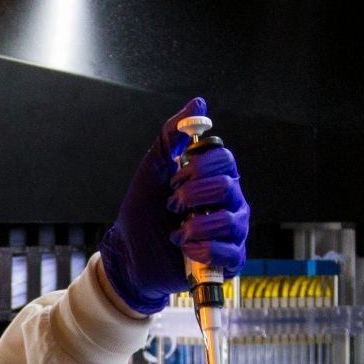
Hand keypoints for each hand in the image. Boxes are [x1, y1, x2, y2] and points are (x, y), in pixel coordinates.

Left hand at [97, 97, 250, 314]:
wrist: (130, 254)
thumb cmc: (144, 210)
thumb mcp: (153, 168)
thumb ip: (173, 135)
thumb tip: (199, 103)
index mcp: (216, 178)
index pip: (224, 159)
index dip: (197, 167)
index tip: (174, 178)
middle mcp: (231, 202)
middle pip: (228, 186)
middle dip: (191, 195)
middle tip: (172, 205)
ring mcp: (233, 232)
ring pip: (229, 221)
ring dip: (195, 226)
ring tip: (177, 233)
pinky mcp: (229, 260)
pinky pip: (229, 253)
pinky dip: (203, 250)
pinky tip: (185, 250)